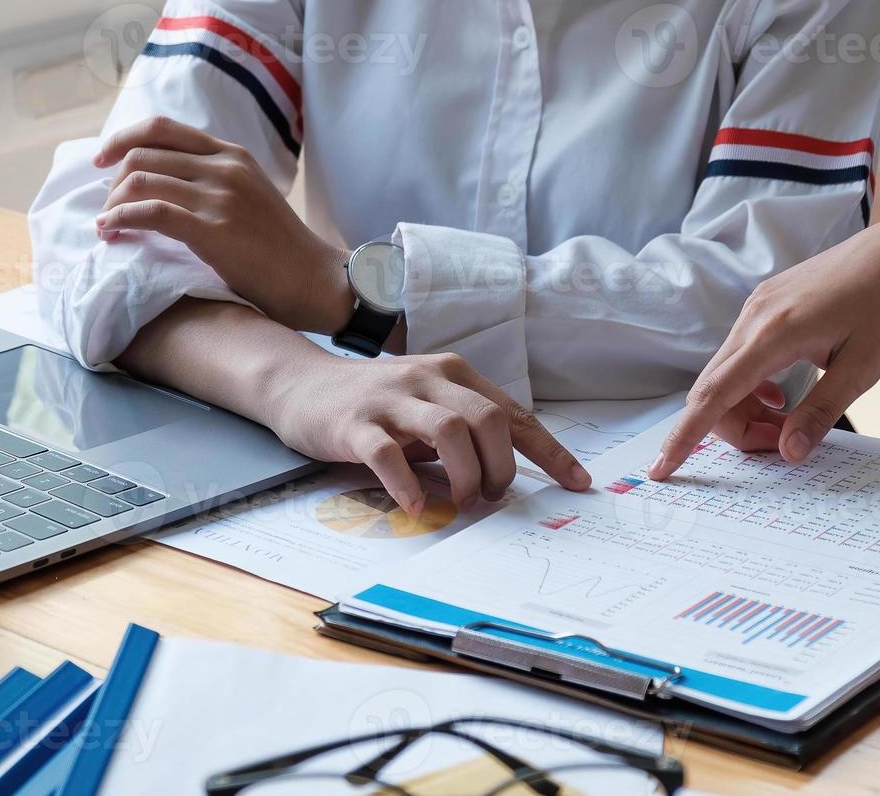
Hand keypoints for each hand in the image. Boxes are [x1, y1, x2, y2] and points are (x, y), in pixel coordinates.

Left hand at [93, 117, 353, 333]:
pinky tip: (112, 231)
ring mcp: (219, 196)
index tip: (102, 160)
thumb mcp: (249, 196)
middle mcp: (224, 166)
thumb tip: (166, 183)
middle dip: (113, 179)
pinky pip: (150, 212)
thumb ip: (214, 181)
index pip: (162, 128)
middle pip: (143, 152)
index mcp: (231, 154)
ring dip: (112, 203)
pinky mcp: (213, 229)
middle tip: (107, 207)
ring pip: (141, 180)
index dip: (122, 139)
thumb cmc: (280, 249)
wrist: (315, 280)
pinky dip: (121, 219)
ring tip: (107, 225)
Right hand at [265, 351, 591, 513]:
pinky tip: (415, 505)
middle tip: (491, 497)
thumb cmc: (374, 403)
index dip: (550, 452)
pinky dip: (408, 485)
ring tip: (459, 501)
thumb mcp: (427, 405)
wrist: (301, 384)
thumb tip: (506, 473)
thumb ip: (464, 429)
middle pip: (487, 419)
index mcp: (453, 374)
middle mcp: (427, 379)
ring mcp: (390, 399)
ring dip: (465, 475)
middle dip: (501, 467)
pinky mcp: (354, 423)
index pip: (514, 414)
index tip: (578, 484)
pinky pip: (388, 454)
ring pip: (449, 430)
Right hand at [647, 214, 879, 479]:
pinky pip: (738, 355)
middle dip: (734, 429)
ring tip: (788, 421)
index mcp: (775, 333)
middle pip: (712, 390)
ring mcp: (755, 307)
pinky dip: (749, 386)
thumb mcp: (865, 367)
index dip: (685, 435)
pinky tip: (781, 394)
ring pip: (723, 374)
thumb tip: (788, 454)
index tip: (662, 468)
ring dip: (743, 409)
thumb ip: (821, 411)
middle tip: (781, 446)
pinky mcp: (763, 304)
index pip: (714, 394)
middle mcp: (754, 317)